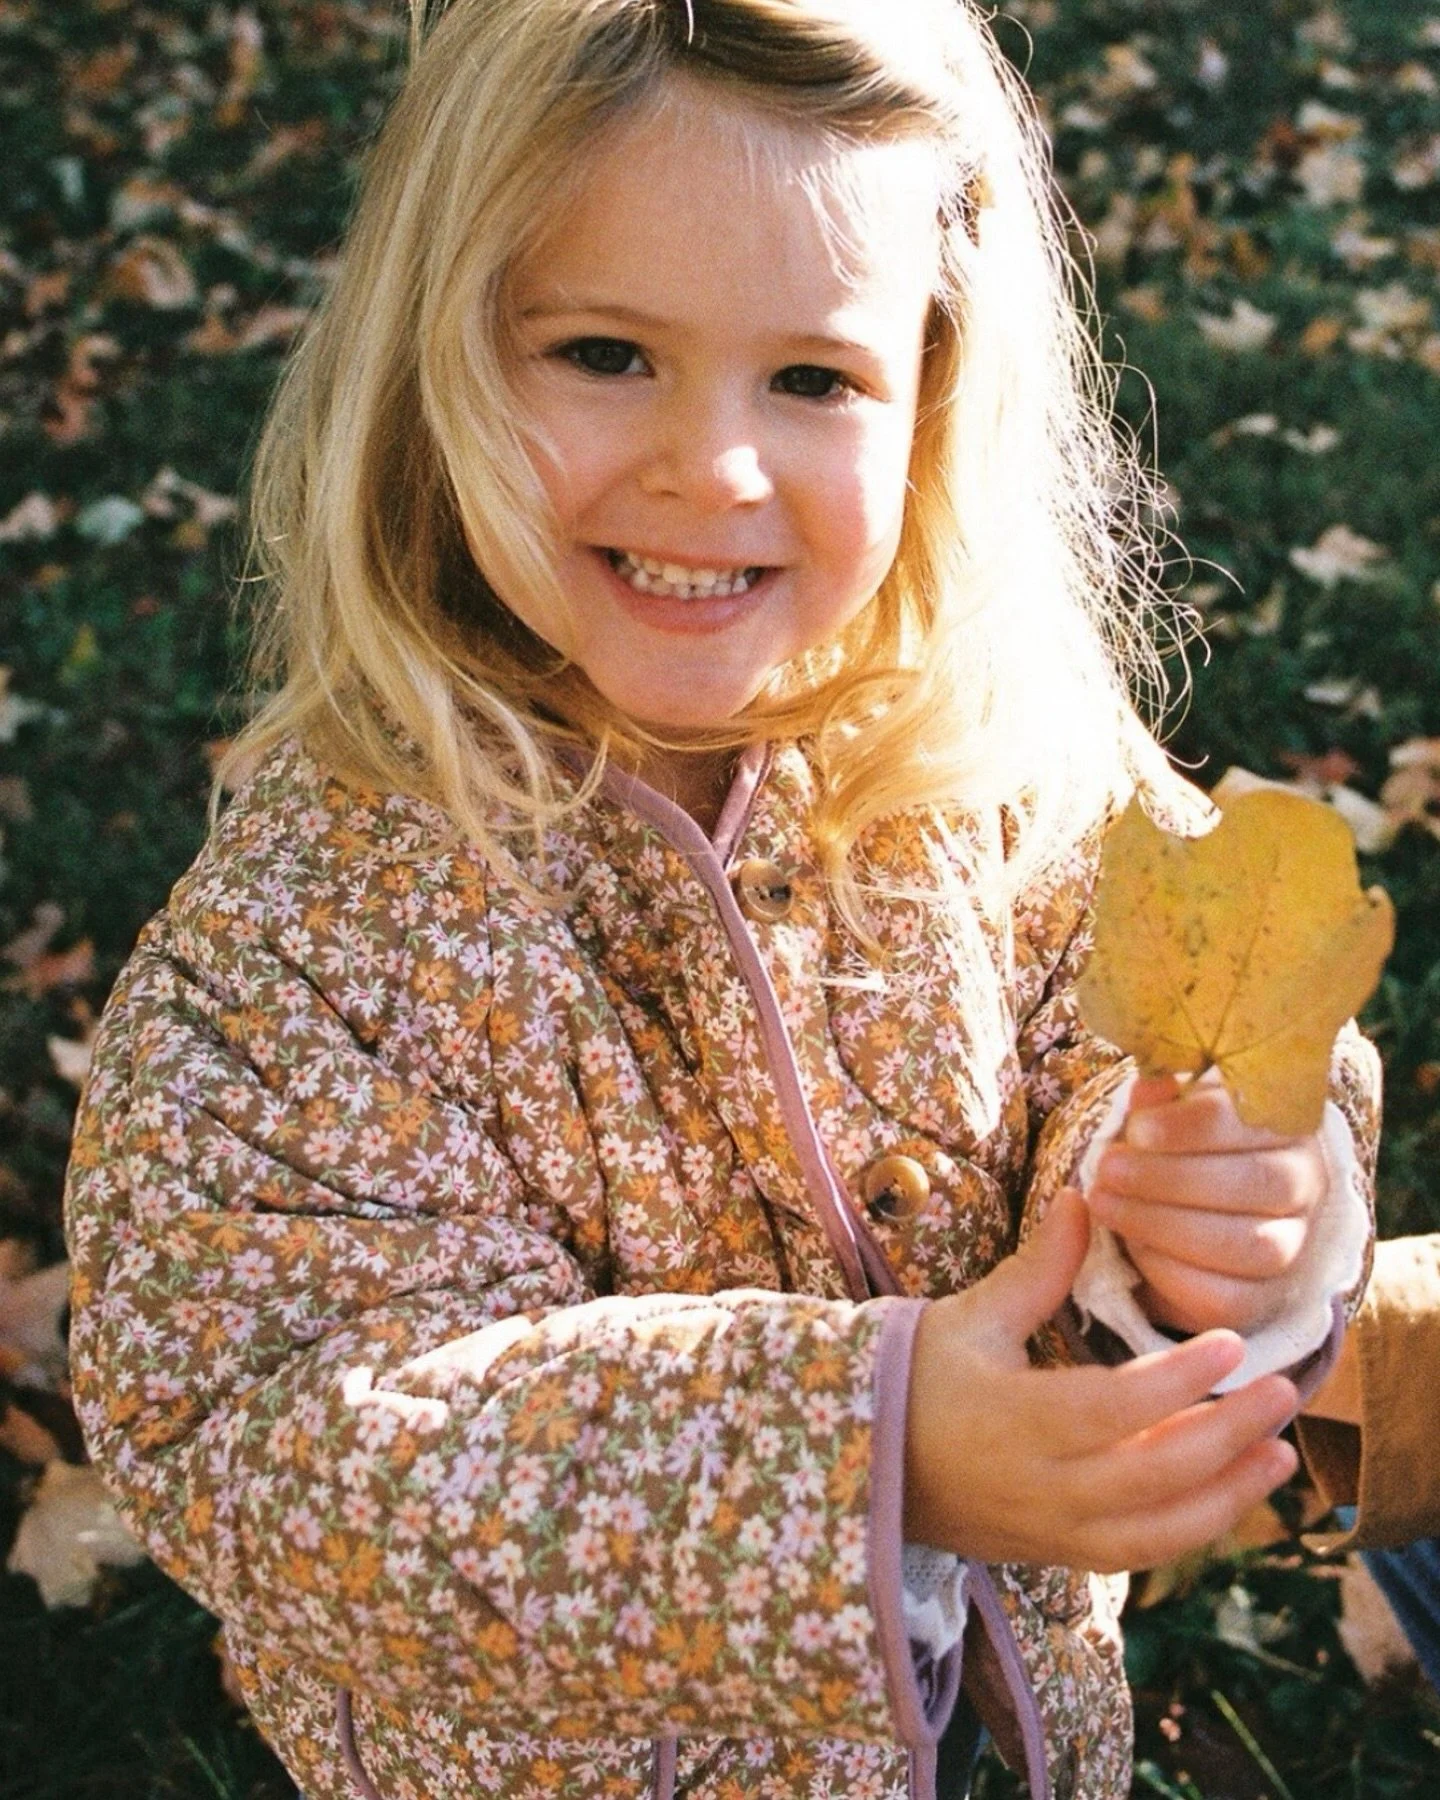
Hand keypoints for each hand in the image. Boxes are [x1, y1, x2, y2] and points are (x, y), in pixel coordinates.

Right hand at [903, 1190, 1298, 1571]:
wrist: (861, 1467)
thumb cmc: (913, 1380)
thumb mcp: (969, 1318)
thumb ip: (1037, 1268)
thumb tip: (1083, 1197)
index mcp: (1013, 1420)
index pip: (1114, 1407)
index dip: (1179, 1380)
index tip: (1230, 1343)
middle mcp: (1040, 1486)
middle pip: (1154, 1473)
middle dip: (1229, 1435)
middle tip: (1281, 1391)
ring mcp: (1051, 1530)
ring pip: (1158, 1529)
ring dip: (1228, 1494)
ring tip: (1280, 1455)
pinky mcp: (1058, 1554)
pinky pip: (1140, 1553)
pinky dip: (1193, 1528)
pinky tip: (1230, 1492)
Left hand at [1087, 1071, 1328, 1335]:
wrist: (1186, 1214)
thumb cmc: (1177, 1148)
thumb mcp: (1165, 1114)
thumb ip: (1157, 1102)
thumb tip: (1149, 1088)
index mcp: (1285, 1123)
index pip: (1253, 1120)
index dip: (1193, 1125)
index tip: (1137, 1129)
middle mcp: (1304, 1183)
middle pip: (1258, 1183)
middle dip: (1171, 1178)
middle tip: (1107, 1171)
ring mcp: (1293, 1244)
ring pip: (1249, 1245)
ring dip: (1164, 1225)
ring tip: (1106, 1204)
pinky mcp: (1264, 1297)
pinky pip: (1227, 1297)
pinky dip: (1171, 1272)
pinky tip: (1133, 1246)